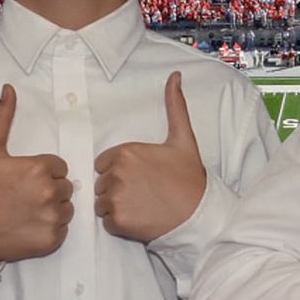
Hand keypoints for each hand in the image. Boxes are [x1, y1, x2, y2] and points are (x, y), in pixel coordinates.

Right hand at [0, 85, 73, 264]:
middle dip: (48, 189)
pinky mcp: (52, 240)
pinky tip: (29, 226)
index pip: (59, 166)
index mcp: (39, 169)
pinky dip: (50, 228)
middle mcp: (50, 193)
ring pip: (67, 208)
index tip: (23, 180)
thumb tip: (9, 89)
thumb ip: (2, 118)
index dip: (42, 171)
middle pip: (65, 186)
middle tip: (23, 196)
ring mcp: (53, 218)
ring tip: (26, 211)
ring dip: (52, 208)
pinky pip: (63, 229)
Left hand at [94, 72, 207, 242]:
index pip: (104, 163)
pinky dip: (119, 223)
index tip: (141, 178)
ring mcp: (115, 197)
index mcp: (126, 152)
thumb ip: (175, 107)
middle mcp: (116, 173)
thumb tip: (175, 76)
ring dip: (116, 207)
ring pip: (101, 203)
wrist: (199, 214)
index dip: (120, 171)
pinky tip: (139, 218)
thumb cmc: (189, 178)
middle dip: (117, 189)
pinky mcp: (116, 220)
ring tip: (141, 206)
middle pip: (101, 183)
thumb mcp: (183, 139)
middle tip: (143, 194)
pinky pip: (105, 221)